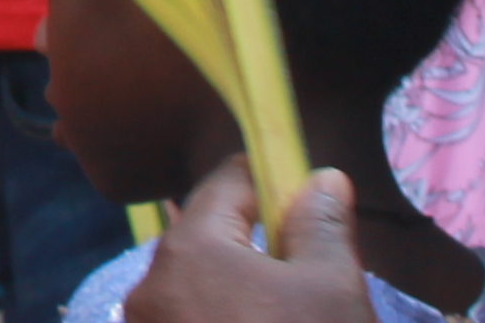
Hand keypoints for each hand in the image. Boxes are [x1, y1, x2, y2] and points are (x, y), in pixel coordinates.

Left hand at [120, 161, 379, 322]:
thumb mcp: (333, 289)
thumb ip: (322, 225)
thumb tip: (320, 176)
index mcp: (189, 249)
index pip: (227, 184)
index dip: (270, 182)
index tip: (304, 196)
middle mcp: (151, 287)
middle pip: (208, 238)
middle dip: (257, 246)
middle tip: (309, 270)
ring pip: (197, 288)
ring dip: (240, 293)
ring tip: (290, 315)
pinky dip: (223, 321)